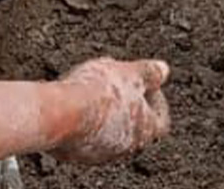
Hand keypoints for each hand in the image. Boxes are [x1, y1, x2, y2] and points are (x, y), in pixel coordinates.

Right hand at [50, 57, 170, 163]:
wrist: (60, 113)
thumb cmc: (99, 93)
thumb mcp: (130, 73)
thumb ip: (149, 72)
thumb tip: (164, 70)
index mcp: (145, 129)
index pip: (161, 120)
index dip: (156, 100)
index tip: (147, 84)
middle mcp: (126, 147)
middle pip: (134, 126)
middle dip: (127, 105)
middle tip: (116, 84)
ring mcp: (100, 153)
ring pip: (108, 132)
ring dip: (104, 114)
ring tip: (91, 90)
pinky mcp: (75, 153)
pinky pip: (85, 136)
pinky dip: (84, 121)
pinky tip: (74, 103)